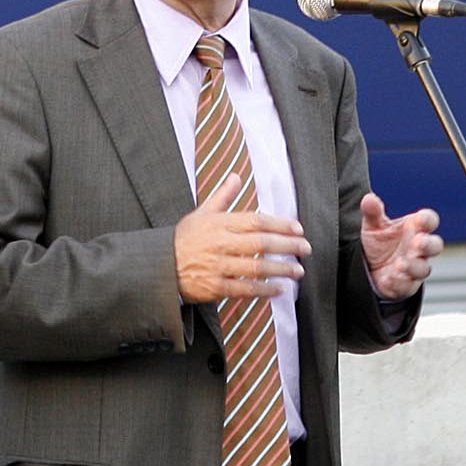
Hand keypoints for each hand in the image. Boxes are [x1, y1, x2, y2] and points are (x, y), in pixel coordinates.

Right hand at [174, 171, 310, 304]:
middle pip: (261, 244)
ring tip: (298, 271)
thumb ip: (222, 196)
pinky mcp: (215, 287)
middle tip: (306, 249)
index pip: (256, 221)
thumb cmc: (183, 239)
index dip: (280, 225)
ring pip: (256, 268)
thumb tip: (236, 176)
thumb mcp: (201, 213)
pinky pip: (244, 289)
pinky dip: (263, 290)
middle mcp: (220, 244)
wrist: (159, 267)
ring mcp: (217, 267)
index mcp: (218, 223)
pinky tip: (278, 289)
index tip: (298, 229)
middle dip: (287, 246)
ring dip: (280, 270)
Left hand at [360, 193, 441, 301]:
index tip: (420, 219)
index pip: (429, 221)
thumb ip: (373, 212)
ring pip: (423, 268)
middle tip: (417, 243)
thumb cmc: (380, 243)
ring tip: (400, 264)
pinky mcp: (406, 285)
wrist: (370, 269)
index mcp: (415, 228)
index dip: (427, 220)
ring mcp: (415, 267)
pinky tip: (389, 279)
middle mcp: (419, 249)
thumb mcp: (374, 226)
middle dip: (428, 245)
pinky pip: (407, 286)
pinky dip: (399, 283)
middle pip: (434, 246)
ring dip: (413, 266)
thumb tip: (369, 199)